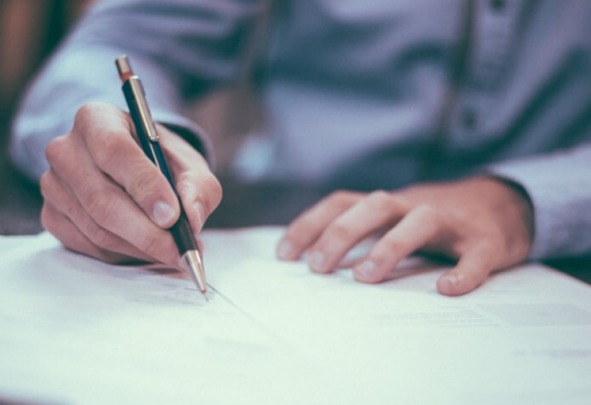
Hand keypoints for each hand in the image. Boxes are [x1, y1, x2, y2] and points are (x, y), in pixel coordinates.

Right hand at [40, 102, 221, 265]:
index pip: (114, 151)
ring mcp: (54, 185)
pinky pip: (89, 246)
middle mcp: (66, 150)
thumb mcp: (190, 165)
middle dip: (147, 232)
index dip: (144, 186)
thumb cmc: (163, 162)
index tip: (172, 216)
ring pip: (97, 229)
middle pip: (102, 199)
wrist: (138, 169)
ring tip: (174, 252)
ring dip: (141, 248)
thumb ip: (198, 187)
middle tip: (180, 250)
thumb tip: (192, 217)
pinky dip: (125, 254)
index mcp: (97, 120)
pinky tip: (148, 250)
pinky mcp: (53, 216)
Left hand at [276, 177, 533, 295]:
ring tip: (364, 277)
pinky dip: (464, 271)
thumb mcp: (394, 220)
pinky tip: (448, 289)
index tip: (284, 255)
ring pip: (421, 221)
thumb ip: (363, 233)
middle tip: (317, 267)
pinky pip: (477, 254)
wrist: (502, 205)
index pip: (342, 203)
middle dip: (342, 233)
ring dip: (390, 246)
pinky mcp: (487, 241)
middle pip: (375, 205)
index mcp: (388, 205)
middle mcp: (415, 206)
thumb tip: (313, 263)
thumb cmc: (435, 222)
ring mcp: (453, 222)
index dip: (310, 224)